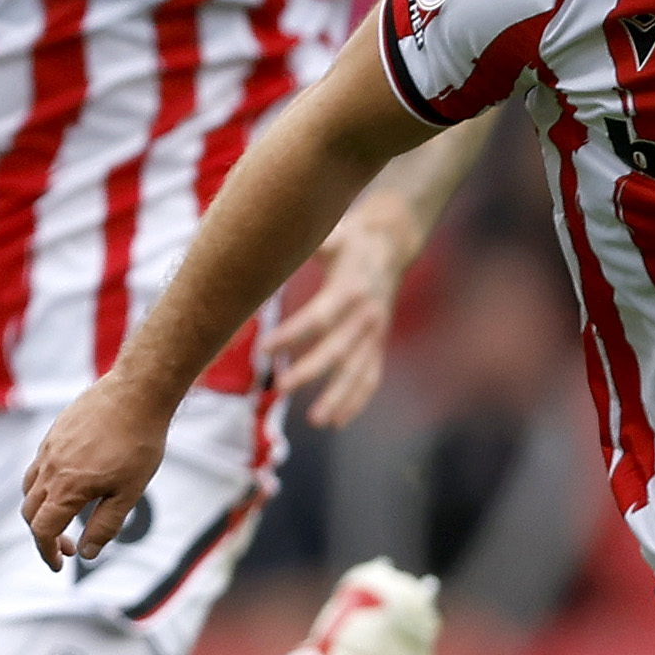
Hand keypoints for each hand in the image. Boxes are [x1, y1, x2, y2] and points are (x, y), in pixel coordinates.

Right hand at [23, 381, 173, 568]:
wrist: (136, 393)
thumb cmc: (138, 444)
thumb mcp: (129, 493)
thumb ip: (106, 525)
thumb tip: (88, 553)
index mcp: (66, 488)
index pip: (42, 531)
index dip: (48, 552)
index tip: (61, 564)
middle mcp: (49, 469)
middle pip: (31, 512)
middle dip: (45, 535)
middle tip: (71, 547)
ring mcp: (48, 449)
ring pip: (31, 488)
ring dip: (41, 509)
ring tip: (67, 517)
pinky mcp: (54, 433)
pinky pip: (39, 466)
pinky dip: (45, 484)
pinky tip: (72, 483)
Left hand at [269, 200, 420, 430]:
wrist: (390, 245)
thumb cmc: (350, 238)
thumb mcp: (332, 234)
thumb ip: (309, 242)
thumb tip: (268, 237)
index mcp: (350, 288)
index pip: (319, 317)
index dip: (292, 335)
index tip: (264, 350)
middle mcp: (367, 315)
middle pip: (338, 350)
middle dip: (310, 370)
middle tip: (281, 387)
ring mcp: (375, 333)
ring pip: (357, 371)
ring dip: (338, 397)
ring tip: (316, 419)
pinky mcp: (377, 344)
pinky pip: (370, 377)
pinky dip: (356, 401)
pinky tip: (336, 421)